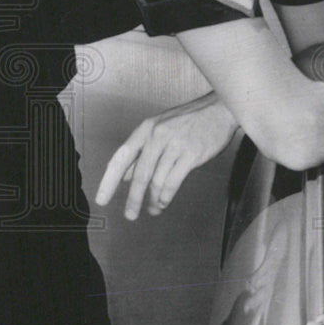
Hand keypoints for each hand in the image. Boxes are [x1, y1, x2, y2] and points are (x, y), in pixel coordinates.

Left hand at [95, 94, 238, 219]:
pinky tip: (164, 202)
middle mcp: (158, 135)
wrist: (221, 110)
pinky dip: (167, 196)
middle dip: (133, 198)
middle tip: (129, 215)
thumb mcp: (162, 129)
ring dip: (153, 200)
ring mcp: (175, 144)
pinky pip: (173, 181)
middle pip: (140, 174)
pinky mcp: (191, 154)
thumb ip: (144, 151)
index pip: (121, 158)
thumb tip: (124, 176)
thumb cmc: (191, 120)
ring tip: (153, 209)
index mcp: (146, 129)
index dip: (109, 181)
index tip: (102, 199)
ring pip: (157, 180)